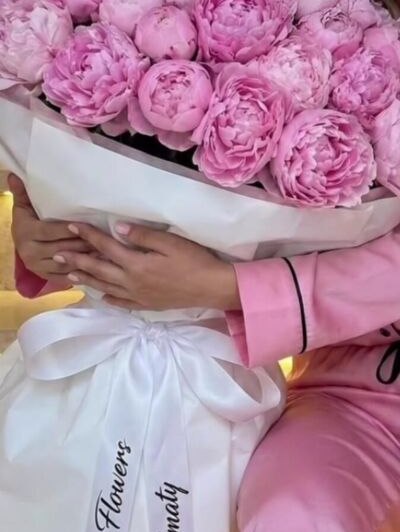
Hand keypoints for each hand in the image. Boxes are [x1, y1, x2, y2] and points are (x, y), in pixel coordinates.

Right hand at [8, 173, 92, 287]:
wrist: (21, 245)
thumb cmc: (27, 222)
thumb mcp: (23, 207)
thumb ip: (23, 192)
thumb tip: (15, 174)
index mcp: (26, 234)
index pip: (49, 232)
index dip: (66, 229)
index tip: (83, 225)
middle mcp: (30, 253)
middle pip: (61, 248)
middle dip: (81, 244)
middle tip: (102, 239)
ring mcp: (39, 268)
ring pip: (66, 265)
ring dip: (85, 259)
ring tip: (104, 252)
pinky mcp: (47, 278)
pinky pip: (67, 277)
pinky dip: (82, 273)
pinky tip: (98, 266)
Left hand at [55, 221, 240, 311]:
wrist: (211, 288)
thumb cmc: (194, 261)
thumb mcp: (171, 243)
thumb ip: (143, 236)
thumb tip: (119, 229)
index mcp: (136, 264)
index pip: (106, 247)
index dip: (88, 236)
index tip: (72, 226)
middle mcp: (132, 282)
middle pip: (99, 269)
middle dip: (76, 260)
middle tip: (55, 254)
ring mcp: (138, 295)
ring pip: (105, 287)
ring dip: (86, 279)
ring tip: (68, 274)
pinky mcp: (148, 304)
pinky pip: (122, 302)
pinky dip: (109, 298)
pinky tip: (101, 296)